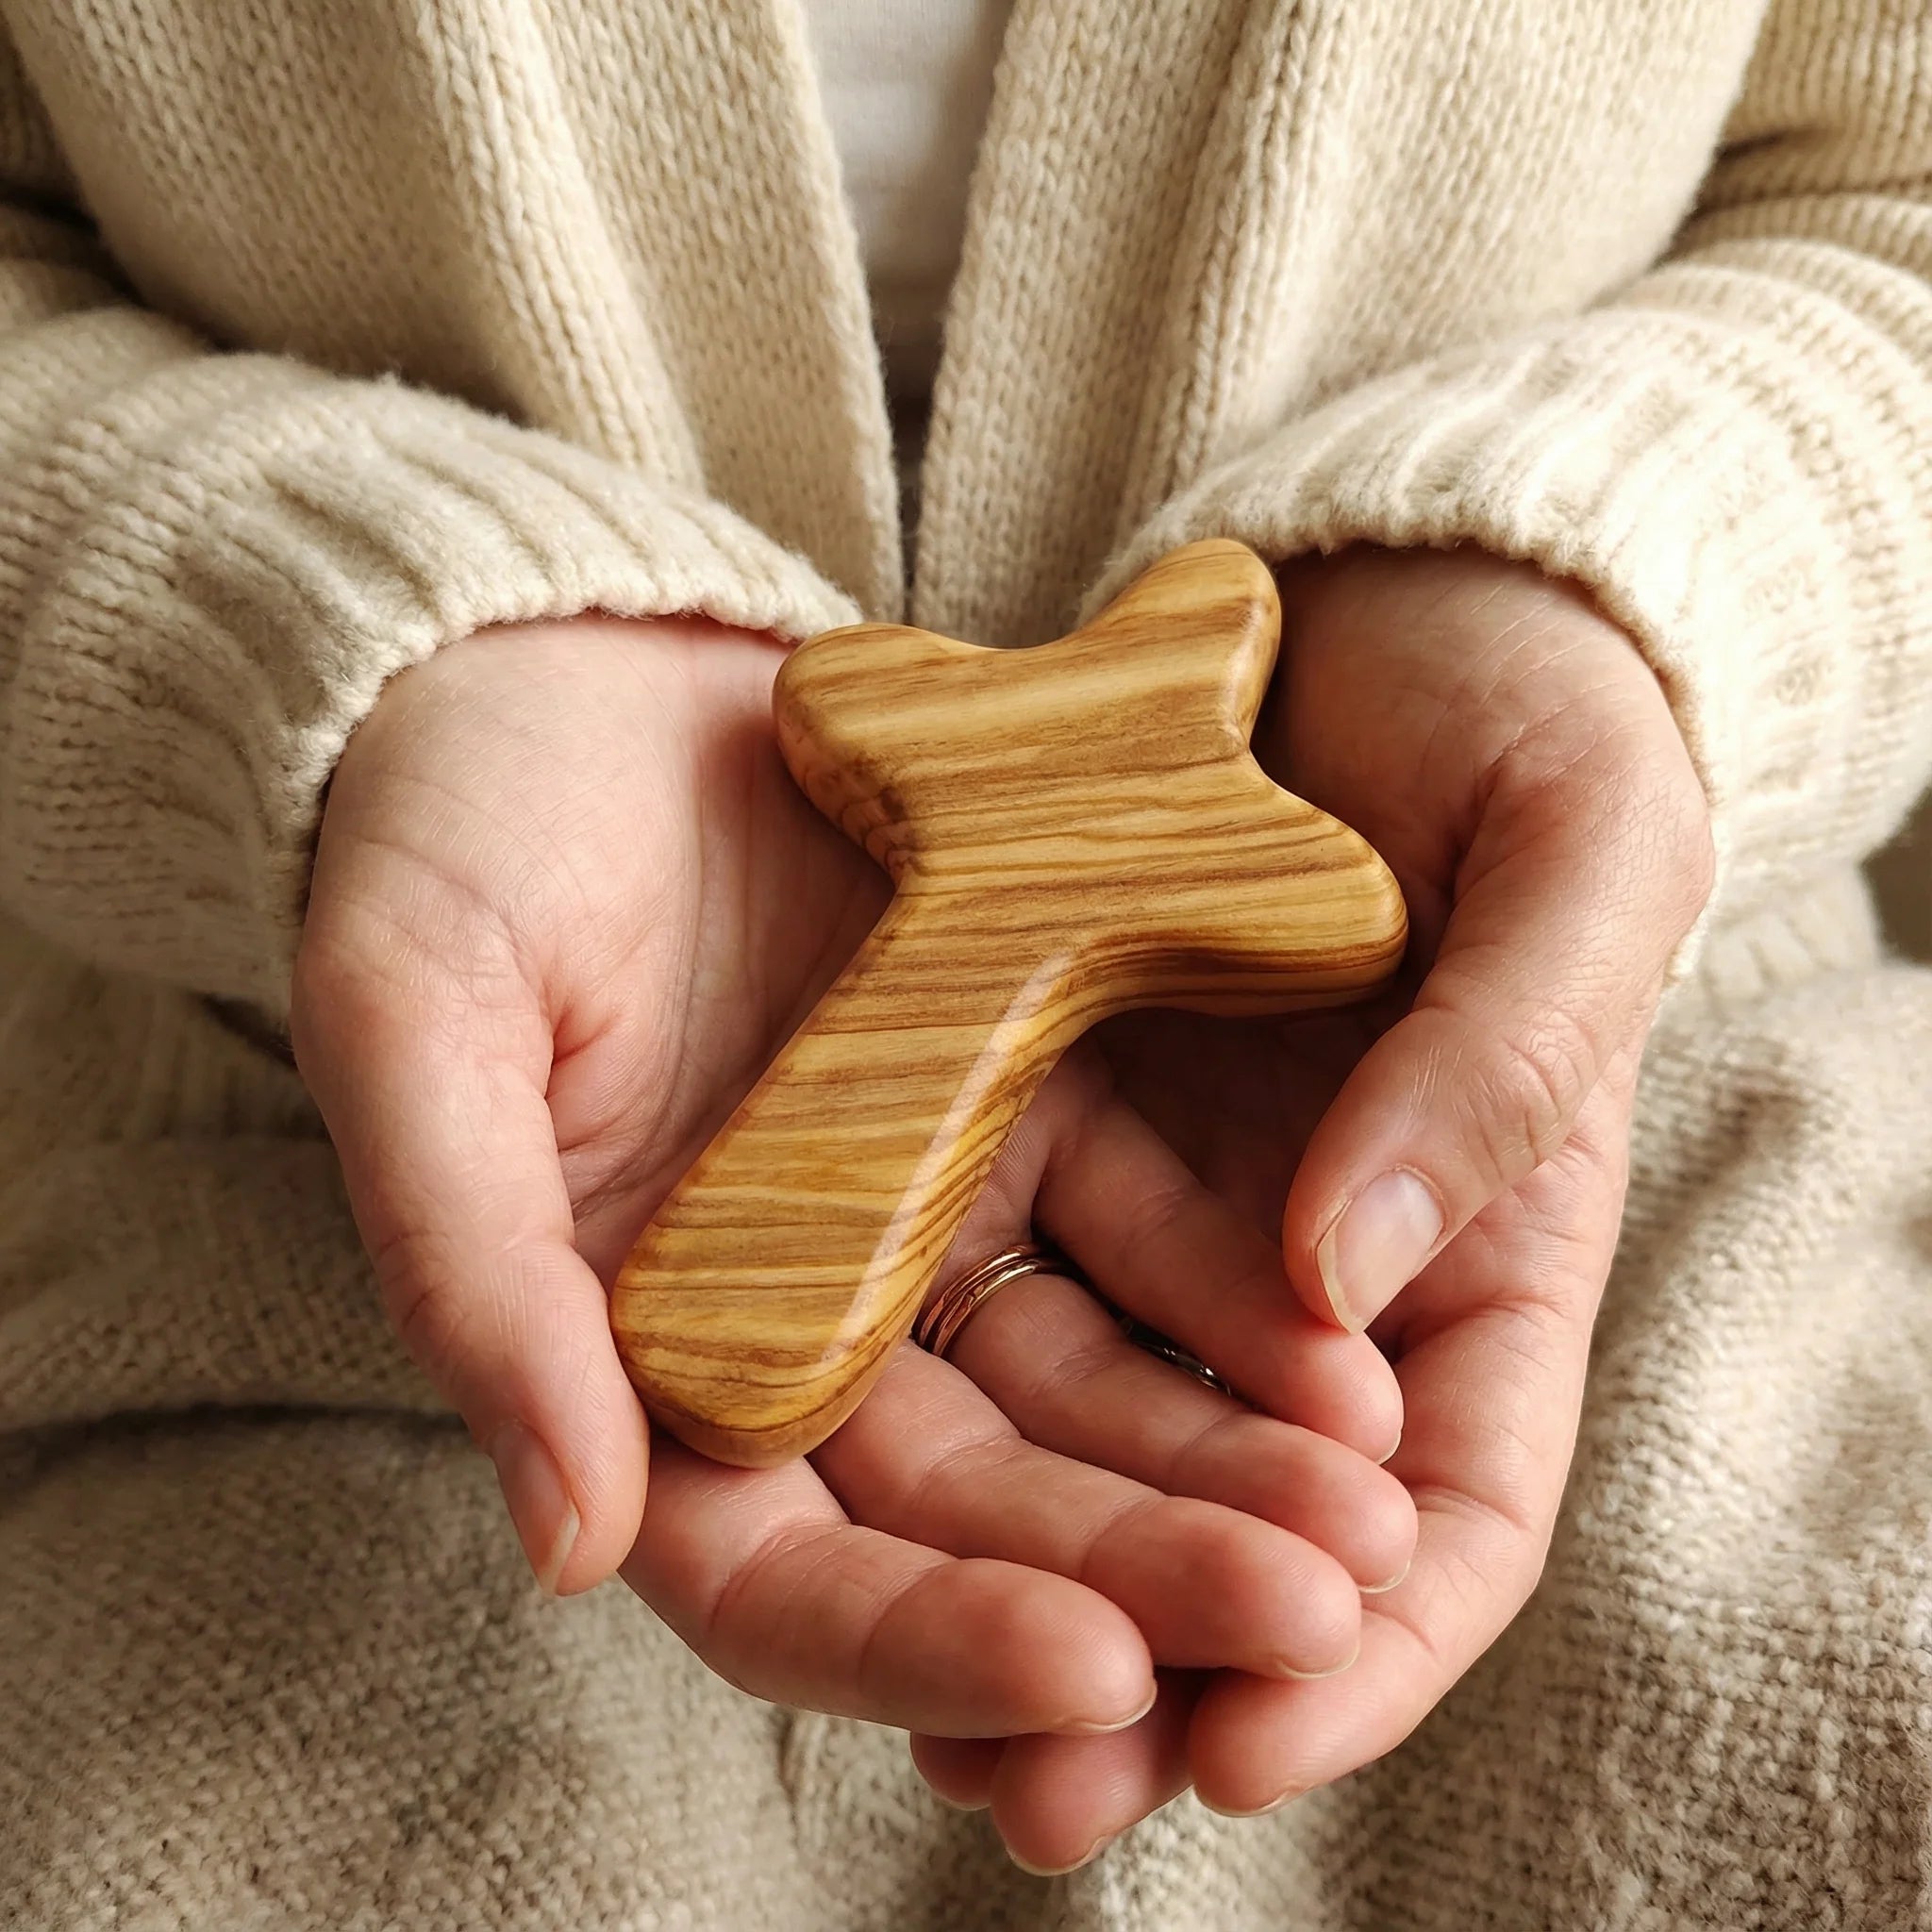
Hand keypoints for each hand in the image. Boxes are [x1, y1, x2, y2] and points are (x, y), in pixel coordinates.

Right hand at [292, 613, 1412, 1741]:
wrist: (574, 670)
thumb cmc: (449, 842)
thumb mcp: (413, 1026)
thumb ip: (470, 1270)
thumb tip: (572, 1540)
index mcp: (633, 1354)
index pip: (779, 1577)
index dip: (924, 1645)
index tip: (1090, 1676)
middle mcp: (799, 1320)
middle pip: (976, 1511)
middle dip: (1141, 1580)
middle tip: (1314, 1615)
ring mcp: (927, 1212)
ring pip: (1088, 1393)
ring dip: (1227, 1468)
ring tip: (1372, 1517)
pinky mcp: (1026, 1094)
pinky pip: (1149, 1226)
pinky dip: (1244, 1297)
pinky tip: (1354, 1342)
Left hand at [907, 544, 1712, 1865]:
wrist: (1374, 603)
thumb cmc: (1530, 717)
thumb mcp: (1581, 855)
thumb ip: (1507, 1056)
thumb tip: (1348, 1280)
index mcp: (1484, 1247)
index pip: (1450, 1506)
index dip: (1372, 1644)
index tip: (1256, 1729)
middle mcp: (1308, 1259)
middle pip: (1238, 1513)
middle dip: (1150, 1658)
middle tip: (1041, 1793)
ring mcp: (1160, 1196)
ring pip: (1085, 1428)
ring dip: (1012, 1570)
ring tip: (924, 1706)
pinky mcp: (1032, 1108)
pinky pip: (971, 1268)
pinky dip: (920, 1375)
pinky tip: (837, 1463)